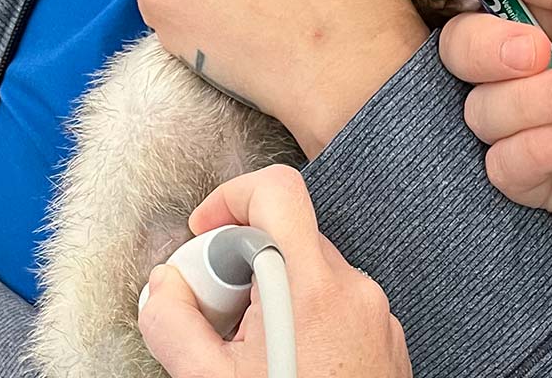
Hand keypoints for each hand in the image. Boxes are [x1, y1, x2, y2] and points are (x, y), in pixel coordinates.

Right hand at [138, 165, 412, 377]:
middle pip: (287, 235)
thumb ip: (173, 322)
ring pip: (309, 271)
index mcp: (311, 289)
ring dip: (272, 294)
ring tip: (252, 353)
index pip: (278, 191)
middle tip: (219, 316)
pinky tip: (286, 362)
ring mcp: (375, 312)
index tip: (206, 233)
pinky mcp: (386, 334)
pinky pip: (335, 299)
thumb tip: (165, 284)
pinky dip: (303, 314)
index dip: (232, 197)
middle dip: (241, 263)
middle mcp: (353, 289)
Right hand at [398, 0, 551, 246]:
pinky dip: (539, 150)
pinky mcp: (548, 176)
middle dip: (488, 51)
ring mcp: (537, 120)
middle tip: (537, 50)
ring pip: (476, 113)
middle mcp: (532, 60)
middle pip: (455, 51)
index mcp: (545, 2)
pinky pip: (502, 166)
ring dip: (529, 104)